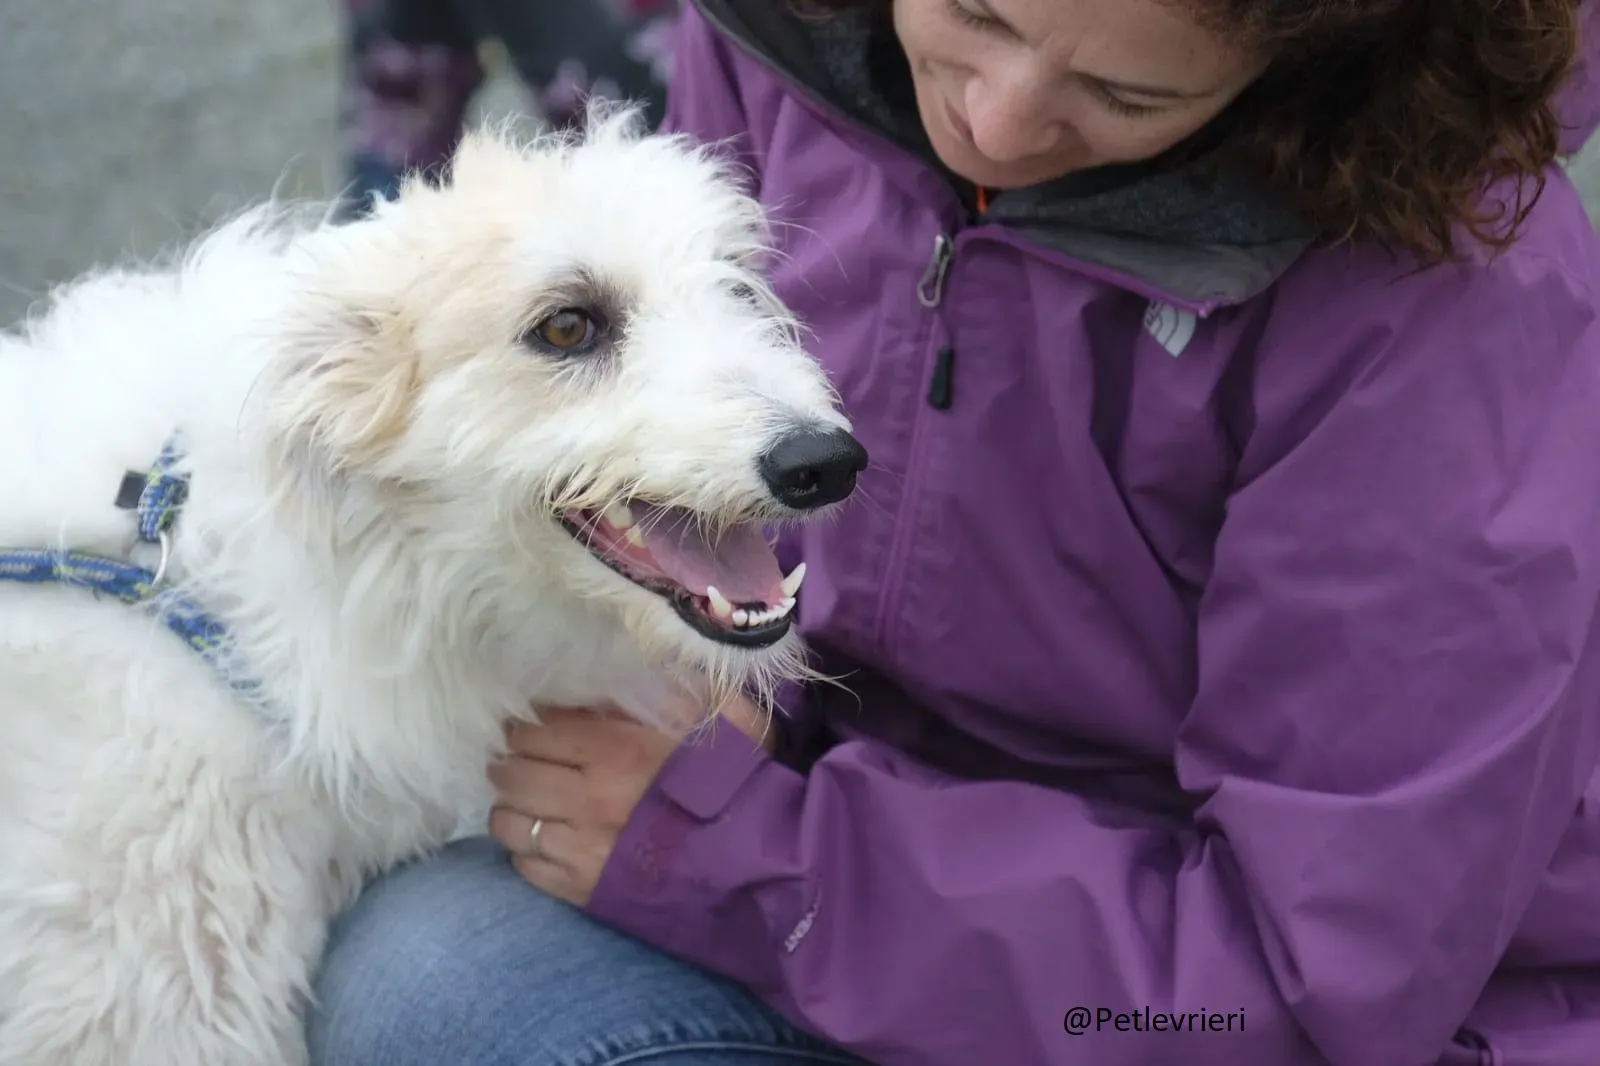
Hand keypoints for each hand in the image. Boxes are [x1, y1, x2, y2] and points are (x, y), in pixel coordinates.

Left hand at [487, 692, 775, 906]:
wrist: (764, 865)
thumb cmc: (742, 783)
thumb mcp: (715, 717)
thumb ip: (667, 691)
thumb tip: (621, 676)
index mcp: (615, 749)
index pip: (533, 730)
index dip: (528, 725)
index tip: (535, 725)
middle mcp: (586, 798)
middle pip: (510, 773)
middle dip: (513, 762)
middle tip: (528, 760)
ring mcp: (580, 848)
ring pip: (507, 822)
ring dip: (514, 806)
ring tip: (532, 802)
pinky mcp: (583, 891)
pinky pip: (525, 866)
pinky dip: (527, 851)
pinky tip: (549, 840)